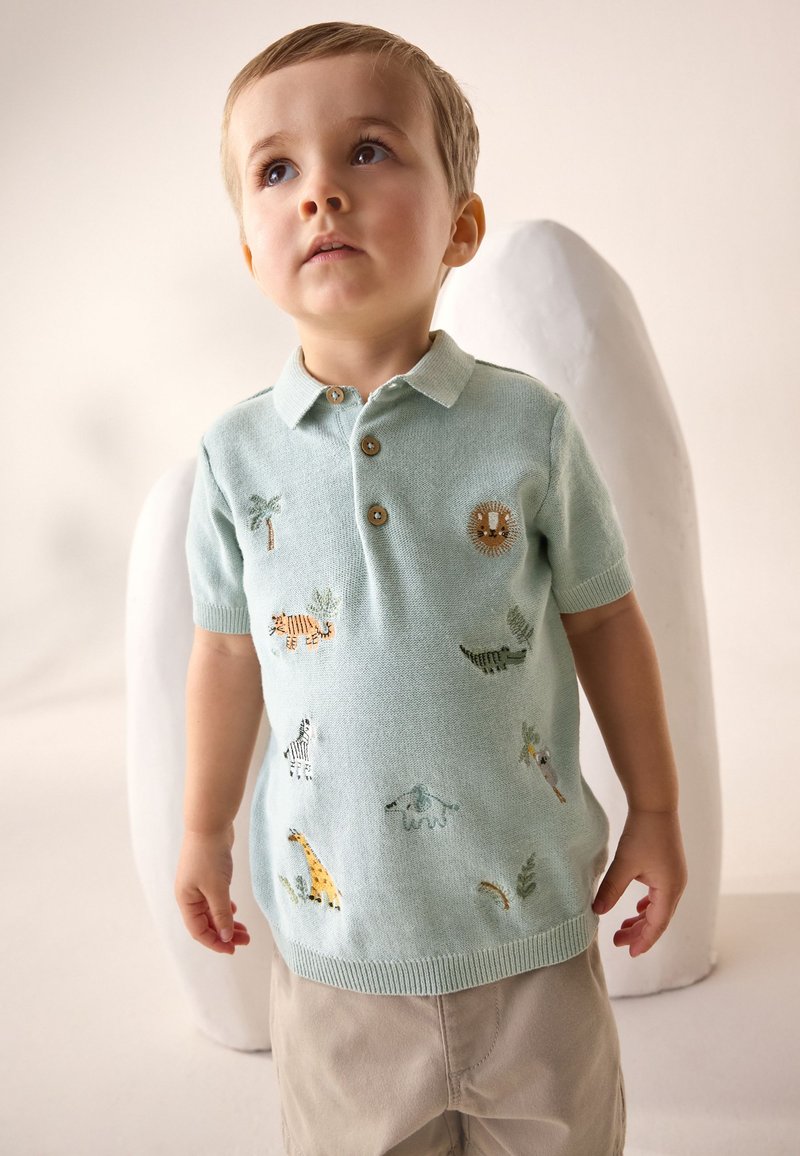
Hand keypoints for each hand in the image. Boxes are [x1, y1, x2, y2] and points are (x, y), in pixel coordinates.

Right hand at [174, 827, 250, 953]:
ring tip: (245, 930)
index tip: (233, 949)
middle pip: (206, 923)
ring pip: (212, 911)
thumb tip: (225, 937)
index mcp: (186, 901)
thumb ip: (221, 914)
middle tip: (245, 940)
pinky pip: (216, 898)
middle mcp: (190, 895)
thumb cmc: (209, 856)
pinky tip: (235, 910)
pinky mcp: (208, 875)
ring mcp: (198, 885)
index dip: (215, 943)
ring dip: (227, 921)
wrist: (210, 824)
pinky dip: (225, 907)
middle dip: (224, 933)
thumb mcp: (217, 888)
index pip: (198, 931)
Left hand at [592, 809, 686, 956]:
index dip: (643, 941)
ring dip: (642, 919)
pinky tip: (636, 908)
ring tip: (623, 928)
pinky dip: (648, 906)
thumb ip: (611, 890)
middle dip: (639, 932)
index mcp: (669, 889)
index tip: (629, 953)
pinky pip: (660, 895)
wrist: (655, 806)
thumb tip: (597, 912)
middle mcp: (676, 886)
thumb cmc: (642, 834)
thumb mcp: (624, 864)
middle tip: (617, 941)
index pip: (657, 925)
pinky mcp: (669, 868)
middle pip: (659, 919)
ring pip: (659, 907)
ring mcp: (675, 877)